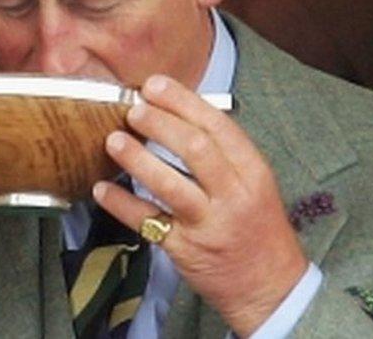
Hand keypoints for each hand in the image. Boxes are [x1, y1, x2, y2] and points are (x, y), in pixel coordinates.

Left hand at [93, 75, 307, 336]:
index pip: (218, 126)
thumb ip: (223, 154)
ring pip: (171, 185)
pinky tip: (102, 188)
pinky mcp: (185, 251)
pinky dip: (121, 204)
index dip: (183, 101)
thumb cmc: (258, 229)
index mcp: (253, 172)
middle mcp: (234, 196)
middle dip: (160, 123)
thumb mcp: (254, 185)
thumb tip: (176, 115)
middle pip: (195, 149)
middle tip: (134, 109)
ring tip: (113, 140)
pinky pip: (148, 223)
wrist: (270, 287)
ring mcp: (209, 225)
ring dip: (137, 159)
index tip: (155, 85)